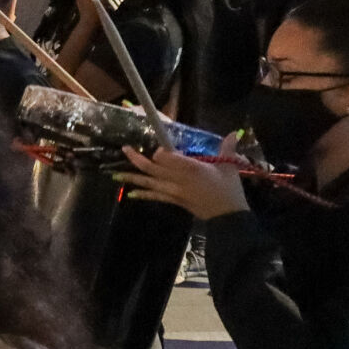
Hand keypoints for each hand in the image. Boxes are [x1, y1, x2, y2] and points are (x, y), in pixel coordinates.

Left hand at [116, 140, 250, 220]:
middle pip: (151, 168)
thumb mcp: (229, 166)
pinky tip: (130, 193)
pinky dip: (143, 194)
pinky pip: (155, 196)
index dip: (159, 152)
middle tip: (124, 149)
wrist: (228, 216)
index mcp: (190, 167)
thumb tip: (234, 132)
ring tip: (114, 173)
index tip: (160, 148)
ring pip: (149, 182)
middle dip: (136, 158)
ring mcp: (173, 191)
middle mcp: (177, 178)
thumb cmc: (229, 189)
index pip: (165, 157)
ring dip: (132, 177)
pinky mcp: (174, 200)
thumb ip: (227, 149)